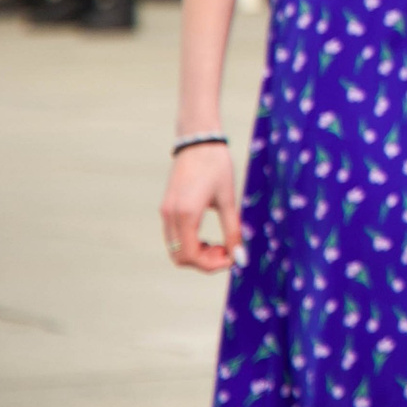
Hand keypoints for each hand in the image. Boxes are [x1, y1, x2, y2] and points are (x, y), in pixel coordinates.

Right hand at [161, 141, 240, 272]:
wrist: (198, 141)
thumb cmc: (217, 166)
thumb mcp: (228, 198)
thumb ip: (233, 229)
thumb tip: (240, 255)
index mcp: (186, 214)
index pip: (191, 256)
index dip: (212, 265)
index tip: (232, 259)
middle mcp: (170, 216)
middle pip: (180, 257)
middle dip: (204, 262)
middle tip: (227, 253)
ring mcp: (165, 213)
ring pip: (175, 249)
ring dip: (196, 254)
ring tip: (220, 246)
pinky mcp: (166, 209)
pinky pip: (174, 237)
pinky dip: (190, 244)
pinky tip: (208, 239)